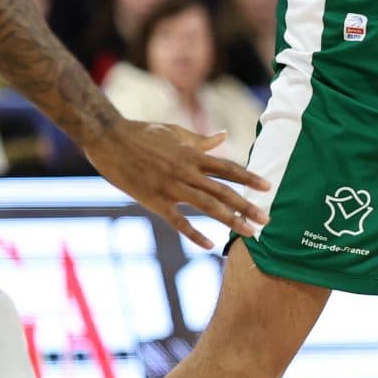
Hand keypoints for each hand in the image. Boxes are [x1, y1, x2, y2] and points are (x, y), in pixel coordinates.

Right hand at [83, 120, 267, 249]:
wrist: (109, 138)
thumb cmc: (142, 133)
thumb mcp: (175, 132)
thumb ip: (201, 140)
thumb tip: (224, 136)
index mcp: (192, 155)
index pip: (228, 168)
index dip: (249, 178)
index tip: (268, 187)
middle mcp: (187, 172)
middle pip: (224, 191)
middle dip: (247, 206)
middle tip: (267, 220)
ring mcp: (171, 187)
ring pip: (208, 207)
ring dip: (232, 220)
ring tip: (250, 233)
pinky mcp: (155, 200)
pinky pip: (178, 221)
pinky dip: (194, 234)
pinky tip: (210, 244)